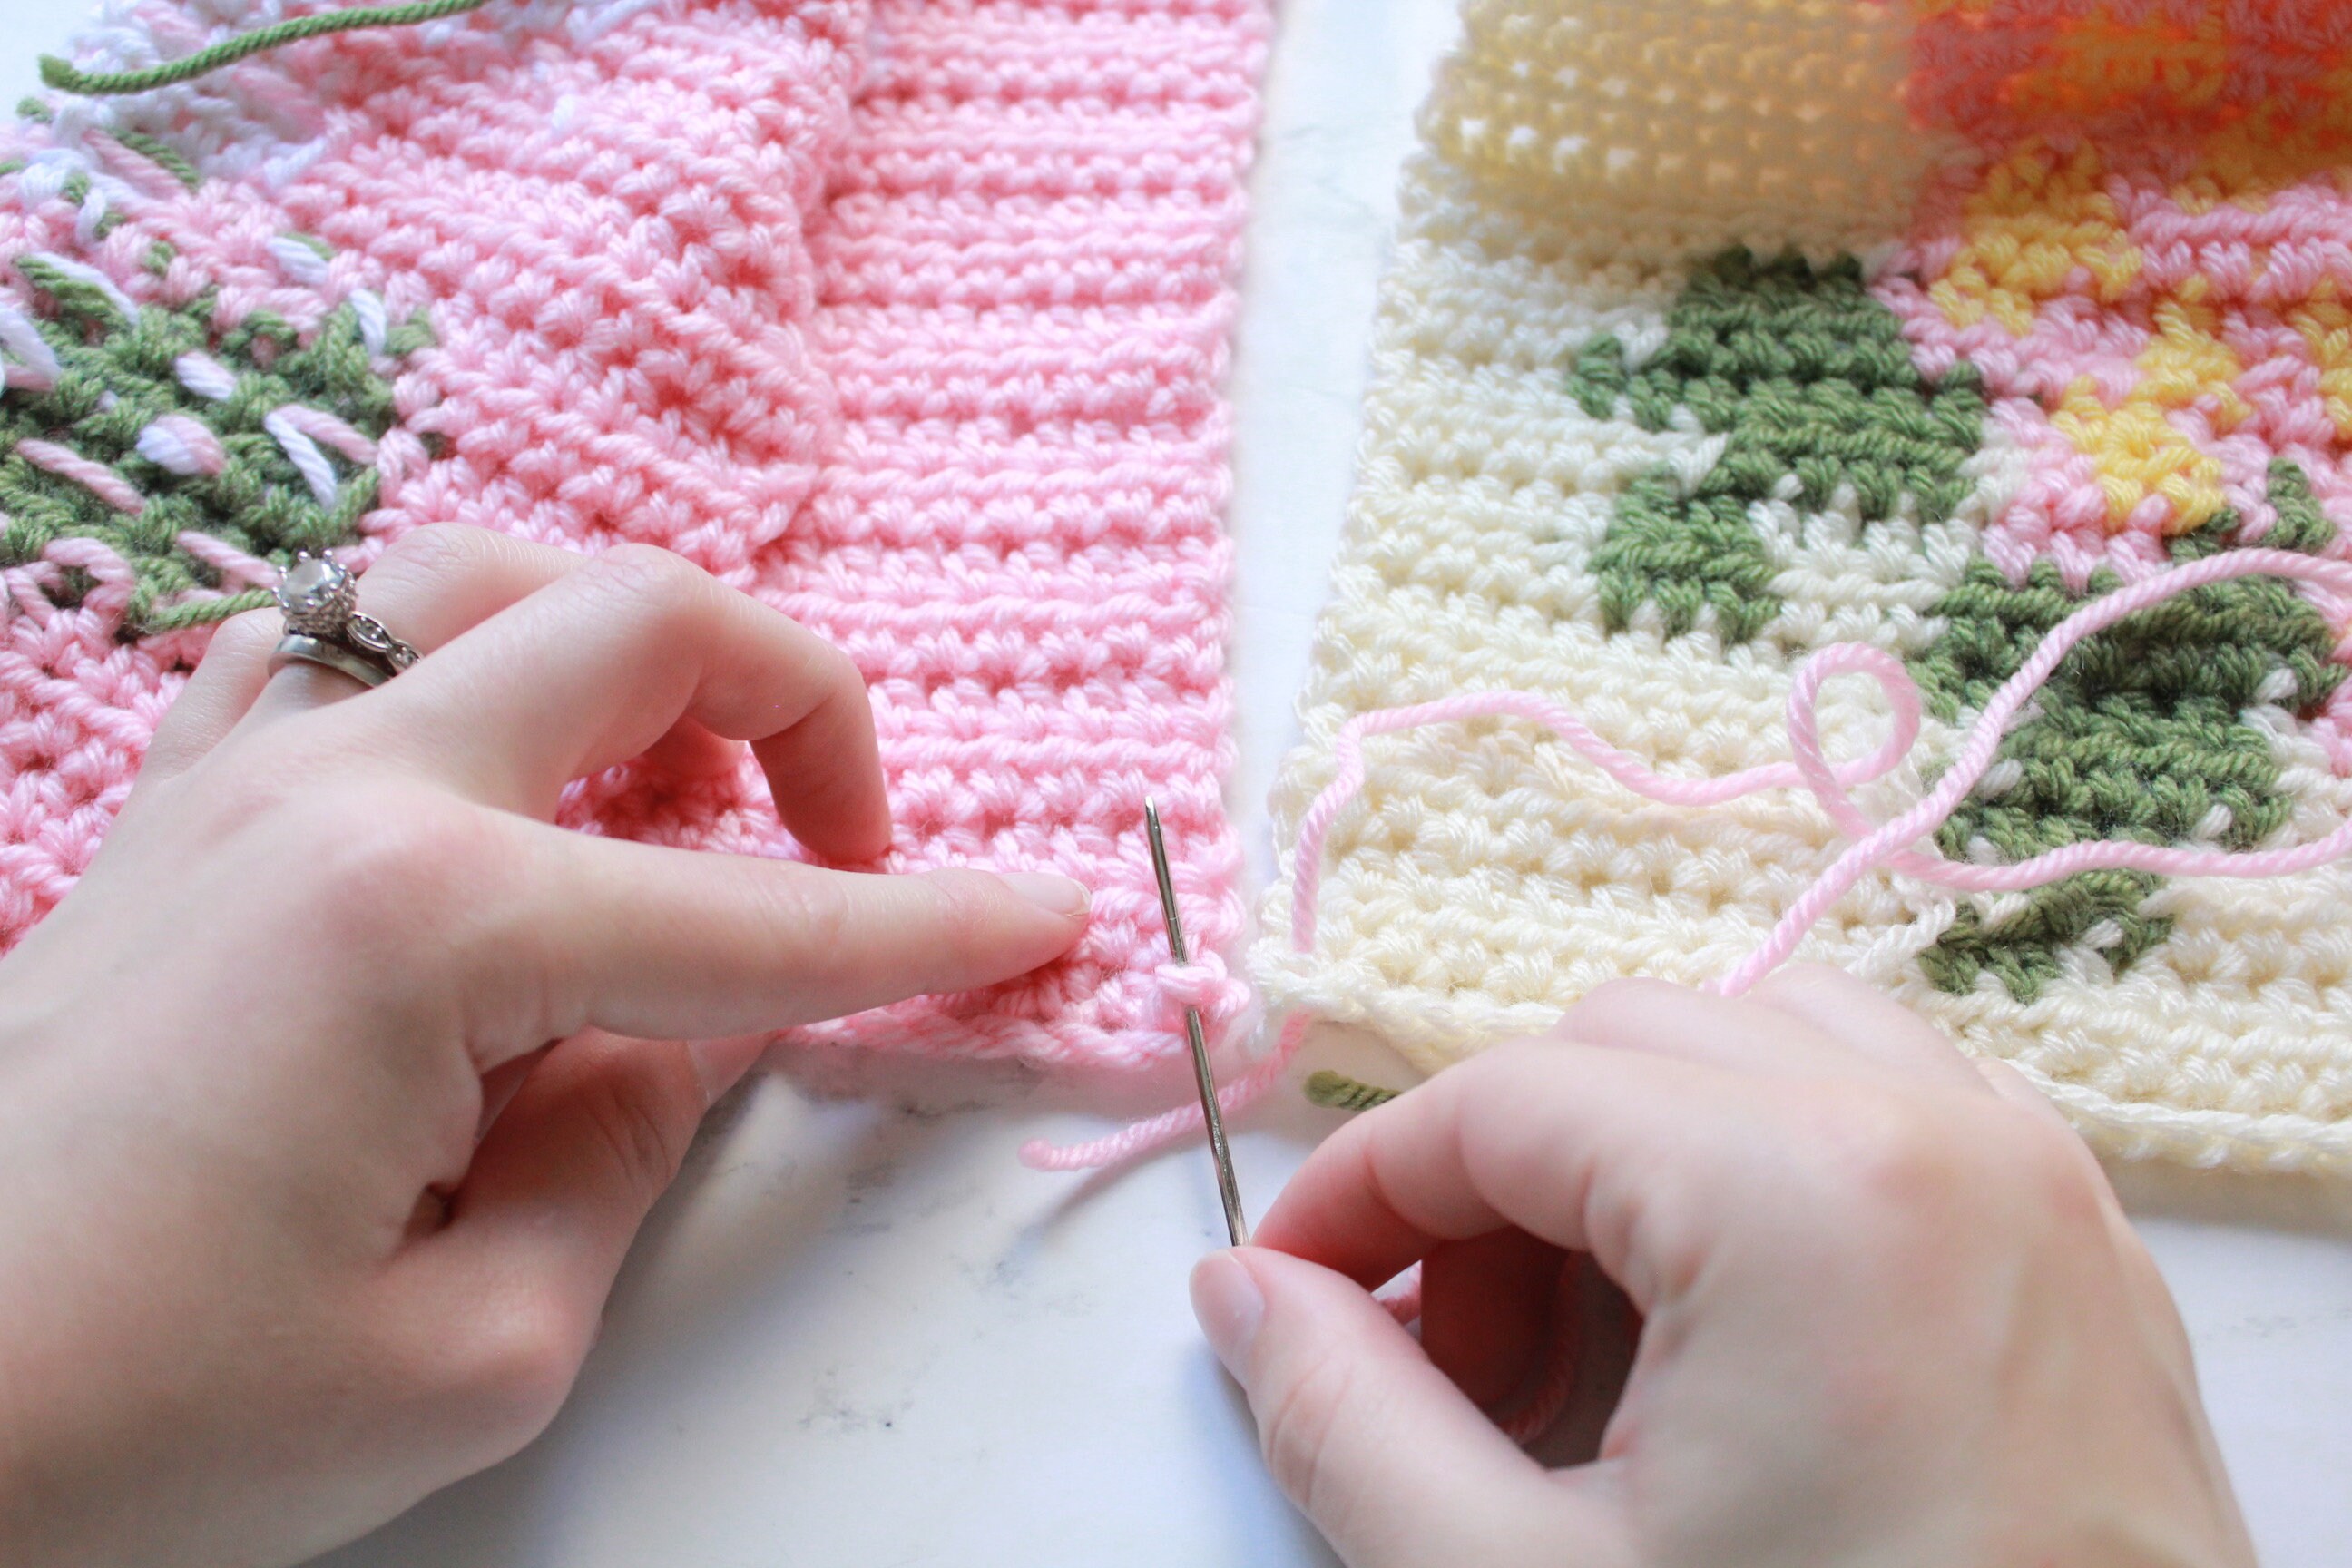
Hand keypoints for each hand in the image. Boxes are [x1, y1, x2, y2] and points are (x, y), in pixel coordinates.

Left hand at [0, 526, 1089, 1566]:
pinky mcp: (158, 812)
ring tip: (675, 787)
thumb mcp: (466, 1351)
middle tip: (849, 845)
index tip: (1047, 913)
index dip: (926, 926)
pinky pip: (321, 640)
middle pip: (631, 618)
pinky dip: (445, 661)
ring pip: (475, 575)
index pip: (754, 919)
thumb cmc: (136, 1425)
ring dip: (622, 647)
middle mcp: (332, 789)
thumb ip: (625, 1155)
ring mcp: (227, 776)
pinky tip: (477, 771)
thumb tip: (698, 1028)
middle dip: (797, 704)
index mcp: (428, 921)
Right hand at [1194, 968, 2253, 1567]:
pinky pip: (1878, 1112)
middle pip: (1617, 1053)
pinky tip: (1726, 1343)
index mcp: (1807, 1193)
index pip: (1501, 1102)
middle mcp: (1941, 1137)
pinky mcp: (2080, 1249)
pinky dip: (1761, 1175)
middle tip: (1447, 1369)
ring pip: (1751, 1053)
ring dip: (1627, 1168)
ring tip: (1591, 1361)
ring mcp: (2034, 1182)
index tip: (1288, 1292)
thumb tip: (1248, 1297)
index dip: (1359, 1190)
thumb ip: (1346, 1424)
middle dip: (1492, 1190)